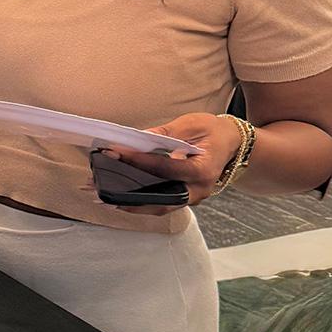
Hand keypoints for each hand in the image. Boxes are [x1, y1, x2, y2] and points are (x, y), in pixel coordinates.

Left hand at [109, 112, 243, 212]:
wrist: (231, 143)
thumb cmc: (212, 131)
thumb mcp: (191, 124)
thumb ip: (165, 133)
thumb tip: (137, 138)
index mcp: (202, 169)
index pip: (164, 168)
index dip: (137, 161)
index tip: (113, 153)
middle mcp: (198, 190)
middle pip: (159, 197)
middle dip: (128, 193)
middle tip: (100, 186)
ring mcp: (192, 198)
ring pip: (158, 207)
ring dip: (129, 203)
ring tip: (102, 196)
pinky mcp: (183, 198)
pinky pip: (160, 204)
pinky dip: (139, 202)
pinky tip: (117, 197)